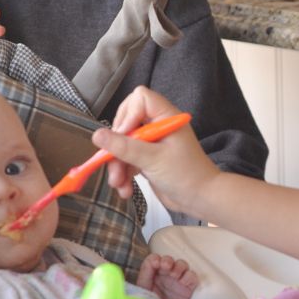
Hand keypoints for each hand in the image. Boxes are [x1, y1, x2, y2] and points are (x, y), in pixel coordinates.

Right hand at [92, 86, 218, 214]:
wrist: (201, 200)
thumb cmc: (186, 175)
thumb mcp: (152, 160)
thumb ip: (124, 147)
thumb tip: (97, 135)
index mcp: (166, 118)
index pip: (140, 98)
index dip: (127, 115)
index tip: (123, 136)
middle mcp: (158, 126)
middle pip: (126, 122)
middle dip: (117, 146)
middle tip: (113, 162)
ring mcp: (152, 143)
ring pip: (123, 145)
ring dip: (117, 165)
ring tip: (118, 184)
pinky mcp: (148, 159)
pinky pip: (127, 160)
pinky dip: (123, 174)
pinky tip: (124, 189)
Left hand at [136, 253, 198, 298]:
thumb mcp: (142, 298)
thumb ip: (140, 284)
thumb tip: (137, 272)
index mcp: (151, 278)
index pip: (152, 261)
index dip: (154, 260)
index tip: (155, 264)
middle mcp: (164, 278)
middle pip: (168, 260)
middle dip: (167, 261)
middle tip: (166, 266)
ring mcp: (178, 282)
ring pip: (181, 265)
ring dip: (178, 266)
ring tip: (175, 275)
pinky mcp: (189, 288)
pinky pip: (192, 276)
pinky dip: (188, 276)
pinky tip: (183, 283)